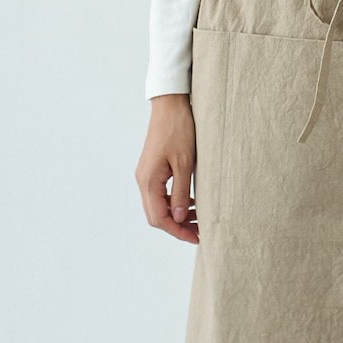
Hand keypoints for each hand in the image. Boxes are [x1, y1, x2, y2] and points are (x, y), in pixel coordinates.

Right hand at [135, 94, 199, 243]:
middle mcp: (143, 180)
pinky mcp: (152, 169)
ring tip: (198, 219)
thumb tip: (178, 218)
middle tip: (199, 232)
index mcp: (149, 181)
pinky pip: (160, 194)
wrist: (170, 105)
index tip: (196, 238)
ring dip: (176, 215)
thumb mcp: (184, 163)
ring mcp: (146, 175)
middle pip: (156, 215)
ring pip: (158, 206)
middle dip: (177, 226)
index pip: (159, 218)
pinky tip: (190, 203)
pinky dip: (174, 203)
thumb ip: (180, 193)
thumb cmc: (179, 130)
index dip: (177, 231)